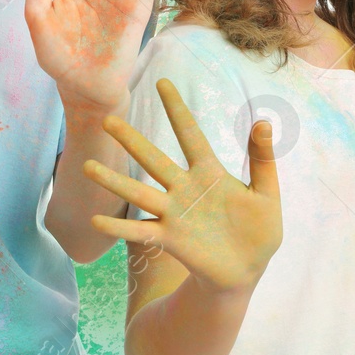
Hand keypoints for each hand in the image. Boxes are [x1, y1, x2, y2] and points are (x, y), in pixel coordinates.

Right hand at [84, 79, 281, 294]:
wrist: (247, 271)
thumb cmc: (259, 231)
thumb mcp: (266, 195)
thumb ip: (262, 161)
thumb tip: (264, 122)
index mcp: (209, 173)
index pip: (190, 134)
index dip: (177, 109)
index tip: (162, 82)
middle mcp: (185, 188)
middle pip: (154, 159)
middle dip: (131, 140)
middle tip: (107, 120)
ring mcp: (173, 214)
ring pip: (139, 192)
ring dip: (114, 180)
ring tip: (87, 166)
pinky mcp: (169, 239)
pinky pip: (140, 230)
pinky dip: (119, 226)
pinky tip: (97, 219)